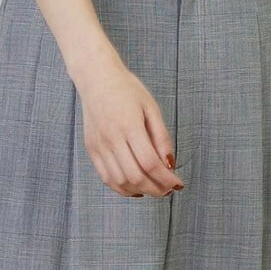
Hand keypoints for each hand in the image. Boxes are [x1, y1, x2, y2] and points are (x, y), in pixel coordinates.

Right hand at [74, 51, 185, 198]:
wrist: (96, 78)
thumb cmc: (127, 90)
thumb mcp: (151, 108)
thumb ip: (161, 137)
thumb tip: (170, 164)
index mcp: (129, 126)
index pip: (150, 163)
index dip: (167, 179)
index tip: (179, 184)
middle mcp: (112, 138)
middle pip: (135, 176)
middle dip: (156, 189)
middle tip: (169, 189)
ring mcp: (99, 145)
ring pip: (120, 181)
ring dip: (140, 190)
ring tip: (155, 189)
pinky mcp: (92, 149)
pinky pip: (106, 177)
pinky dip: (122, 188)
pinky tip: (136, 187)